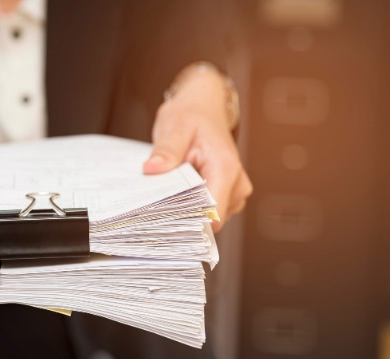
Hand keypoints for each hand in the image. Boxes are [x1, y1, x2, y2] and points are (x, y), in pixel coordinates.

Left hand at [143, 68, 251, 231]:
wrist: (203, 107)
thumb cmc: (191, 115)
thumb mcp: (175, 127)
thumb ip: (167, 151)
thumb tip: (153, 169)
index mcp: (226, 169)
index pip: (213, 215)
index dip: (189, 220)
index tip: (164, 216)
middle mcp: (237, 184)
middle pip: (210, 220)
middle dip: (185, 214)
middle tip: (162, 197)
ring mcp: (234, 191)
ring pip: (209, 218)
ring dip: (188, 209)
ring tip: (171, 188)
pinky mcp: (227, 194)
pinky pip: (209, 211)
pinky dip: (192, 205)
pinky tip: (178, 190)